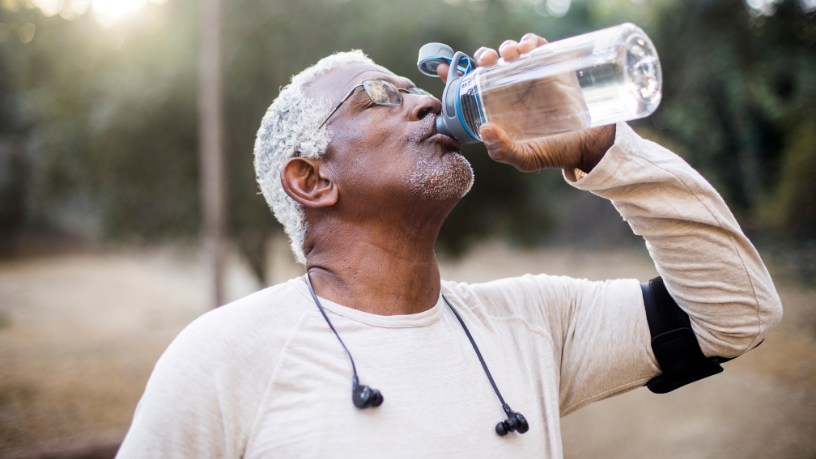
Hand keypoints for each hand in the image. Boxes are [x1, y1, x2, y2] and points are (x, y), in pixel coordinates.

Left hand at [437, 33, 614, 173]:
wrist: (590, 145)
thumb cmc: (555, 152)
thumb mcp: (526, 158)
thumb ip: (503, 150)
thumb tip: (484, 129)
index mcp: (498, 108)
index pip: (471, 88)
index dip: (455, 76)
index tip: (443, 70)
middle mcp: (511, 90)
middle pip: (489, 64)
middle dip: (483, 56)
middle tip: (486, 61)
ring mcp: (531, 76)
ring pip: (510, 52)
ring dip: (504, 48)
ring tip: (508, 55)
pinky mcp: (552, 66)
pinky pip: (537, 46)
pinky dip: (530, 41)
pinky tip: (527, 48)